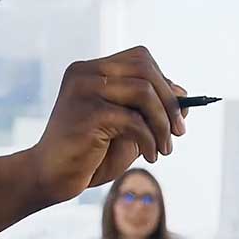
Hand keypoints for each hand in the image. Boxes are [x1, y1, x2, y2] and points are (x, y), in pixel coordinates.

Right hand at [33, 46, 187, 203]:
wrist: (53, 178)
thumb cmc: (89, 156)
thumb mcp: (128, 130)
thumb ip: (151, 113)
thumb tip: (184, 98)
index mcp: (92, 72)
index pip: (140, 59)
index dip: (165, 84)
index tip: (177, 114)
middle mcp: (85, 73)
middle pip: (145, 67)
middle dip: (169, 102)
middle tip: (178, 132)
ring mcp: (84, 90)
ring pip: (143, 92)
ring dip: (162, 124)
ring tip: (164, 149)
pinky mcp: (86, 112)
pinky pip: (134, 120)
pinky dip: (149, 140)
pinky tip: (149, 157)